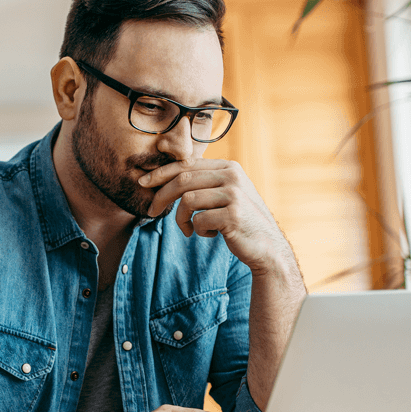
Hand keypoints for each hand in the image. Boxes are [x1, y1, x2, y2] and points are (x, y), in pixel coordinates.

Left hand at [139, 158, 286, 272]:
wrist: (267, 247)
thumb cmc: (240, 222)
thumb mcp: (226, 195)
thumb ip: (205, 183)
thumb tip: (167, 177)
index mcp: (229, 167)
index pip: (187, 164)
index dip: (162, 173)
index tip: (143, 182)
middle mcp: (232, 176)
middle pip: (183, 179)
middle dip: (162, 195)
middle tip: (151, 211)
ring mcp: (234, 194)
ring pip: (188, 200)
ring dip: (181, 219)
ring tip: (190, 229)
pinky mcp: (233, 215)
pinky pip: (199, 220)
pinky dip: (199, 231)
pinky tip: (210, 235)